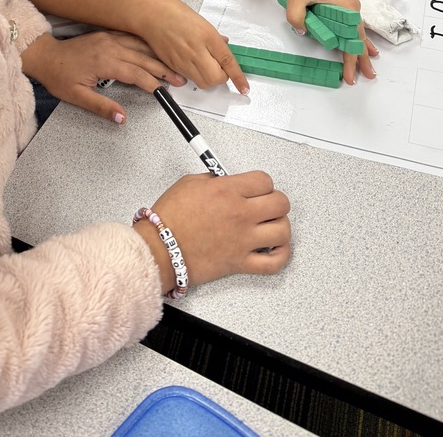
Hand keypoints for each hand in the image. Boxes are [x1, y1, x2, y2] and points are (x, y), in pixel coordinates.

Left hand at [20, 31, 185, 123]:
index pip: (136, 74)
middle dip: (163, 69)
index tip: (165, 92)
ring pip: (140, 45)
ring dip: (158, 55)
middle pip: (144, 58)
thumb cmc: (59, 76)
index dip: (153, 84)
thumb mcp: (77, 97)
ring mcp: (109, 38)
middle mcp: (110, 46)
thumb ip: (102, 107)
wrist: (46, 56)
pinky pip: (132, 37)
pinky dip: (146, 43)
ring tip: (173, 65)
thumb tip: (122, 118)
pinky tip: (156, 48)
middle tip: (179, 79)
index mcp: (104, 62)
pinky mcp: (107, 34)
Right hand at [133, 171, 290, 292]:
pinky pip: (274, 262)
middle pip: (281, 203)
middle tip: (265, 204)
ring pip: (283, 231)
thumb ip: (215, 180)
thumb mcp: (190, 183)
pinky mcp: (240, 263)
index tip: (256, 188)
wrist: (159, 249)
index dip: (262, 183)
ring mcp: (243, 240)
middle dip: (275, 201)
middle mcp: (240, 214)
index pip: (264, 181)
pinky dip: (281, 255)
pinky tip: (274, 248)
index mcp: (227, 190)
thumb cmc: (168, 219)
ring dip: (280, 226)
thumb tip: (229, 182)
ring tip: (270, 226)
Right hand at [134, 0, 249, 95]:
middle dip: (220, 77)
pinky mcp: (172, 65)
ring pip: (202, 82)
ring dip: (208, 78)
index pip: (228, 62)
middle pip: (215, 79)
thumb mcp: (201, 21)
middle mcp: (196, 51)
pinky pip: (188, 78)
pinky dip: (194, 75)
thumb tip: (225, 46)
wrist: (150, 15)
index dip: (238, 78)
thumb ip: (214, 37)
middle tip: (219, 68)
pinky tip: (191, 62)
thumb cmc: (174, 13)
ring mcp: (183, 60)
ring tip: (204, 64)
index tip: (244, 87)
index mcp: (207, 37)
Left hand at [282, 0, 378, 83]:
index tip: (350, 76)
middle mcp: (352, 8)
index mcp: (346, 8)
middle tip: (369, 77)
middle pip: (359, 39)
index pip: (352, 41)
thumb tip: (303, 32)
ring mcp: (348, 7)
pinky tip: (364, 46)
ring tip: (369, 66)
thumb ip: (297, 18)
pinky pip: (352, 27)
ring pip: (358, 33)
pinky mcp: (342, 6)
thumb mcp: (295, 0)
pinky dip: (357, 39)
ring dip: (362, 50)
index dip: (351, 60)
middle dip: (362, 59)